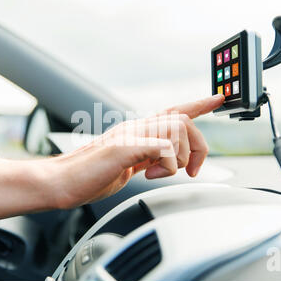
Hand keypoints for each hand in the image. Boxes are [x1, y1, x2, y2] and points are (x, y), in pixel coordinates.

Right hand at [0, 94, 223, 219]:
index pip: (173, 111)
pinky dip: (167, 165)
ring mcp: (130, 135)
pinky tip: (150, 175)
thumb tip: (169, 161)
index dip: (198, 104)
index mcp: (137, 131)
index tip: (219, 97)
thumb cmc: (91, 176)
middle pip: (183, 120)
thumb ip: (149, 158)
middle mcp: (136, 127)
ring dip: (179, 158)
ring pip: (177, 130)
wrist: (62, 182)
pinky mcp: (124, 147)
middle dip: (198, 146)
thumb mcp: (129, 165)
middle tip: (192, 170)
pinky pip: (163, 148)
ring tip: (160, 175)